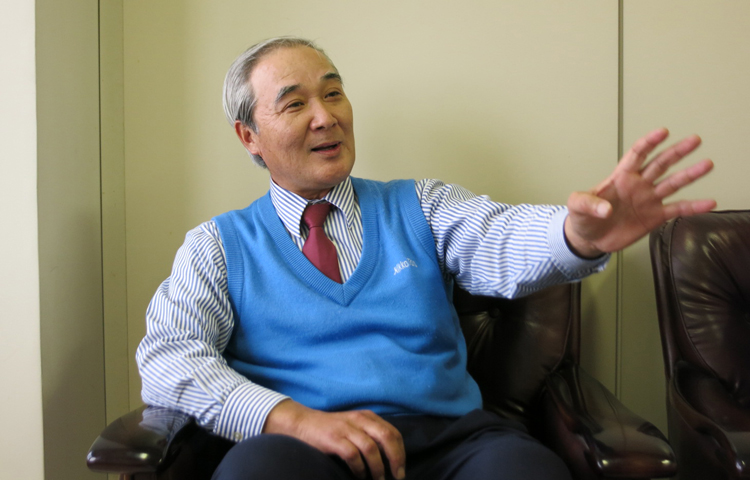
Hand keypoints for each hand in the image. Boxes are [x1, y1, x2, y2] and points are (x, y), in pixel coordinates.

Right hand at [263, 400, 405, 479]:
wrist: (302, 423)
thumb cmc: (331, 429)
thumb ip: (370, 434)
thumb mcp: (354, 426)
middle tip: (396, 476)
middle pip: (387, 437)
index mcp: (367, 417)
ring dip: (378, 468)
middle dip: (395, 459)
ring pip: (371, 448)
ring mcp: (346, 429)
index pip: (393, 432)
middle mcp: (359, 420)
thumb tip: (390, 458)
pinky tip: (359, 476)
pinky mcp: (334, 439)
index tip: (401, 469)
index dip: (401, 452)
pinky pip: (353, 455)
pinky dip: (359, 468)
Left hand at [564, 127, 715, 256]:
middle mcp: (639, 184)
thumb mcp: (576, 206)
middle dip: (677, 152)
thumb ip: (588, 203)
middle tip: (694, 140)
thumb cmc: (583, 217)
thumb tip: (606, 210)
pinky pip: (677, 209)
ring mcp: (649, 199)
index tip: (663, 132)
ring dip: (690, 174)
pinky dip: (693, 206)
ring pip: (673, 183)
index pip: (637, 154)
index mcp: (621, 176)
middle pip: (661, 163)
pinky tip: (709, 202)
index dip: (649, 143)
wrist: (590, 238)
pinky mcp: (655, 216)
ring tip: (707, 164)